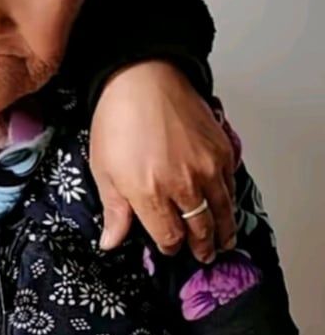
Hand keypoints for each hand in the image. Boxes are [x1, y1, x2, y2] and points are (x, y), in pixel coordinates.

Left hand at [90, 61, 236, 262]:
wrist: (142, 80)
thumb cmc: (117, 120)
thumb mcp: (102, 169)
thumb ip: (114, 210)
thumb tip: (111, 243)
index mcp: (149, 194)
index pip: (169, 237)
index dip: (171, 247)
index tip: (170, 248)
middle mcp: (183, 185)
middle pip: (200, 229)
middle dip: (201, 246)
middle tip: (204, 254)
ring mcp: (207, 169)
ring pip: (222, 212)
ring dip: (223, 230)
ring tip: (223, 241)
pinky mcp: (222, 151)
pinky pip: (231, 185)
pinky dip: (230, 200)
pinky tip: (226, 206)